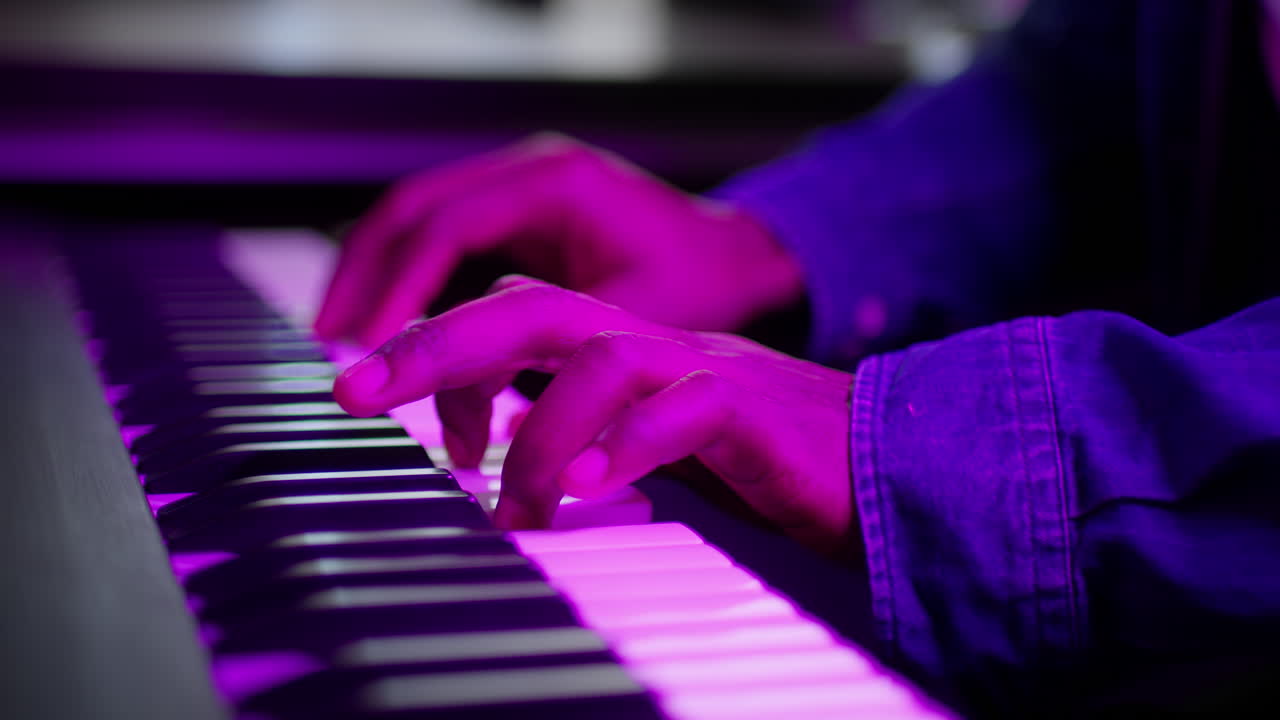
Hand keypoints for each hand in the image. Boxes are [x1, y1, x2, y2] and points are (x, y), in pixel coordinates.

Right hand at [314, 134, 804, 347]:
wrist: (748, 261)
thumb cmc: (709, 284)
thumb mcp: (644, 321)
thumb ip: (567, 357)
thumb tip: (494, 418)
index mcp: (554, 183)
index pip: (446, 229)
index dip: (401, 293)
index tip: (371, 351)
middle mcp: (527, 177)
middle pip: (412, 216)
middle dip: (365, 283)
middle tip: (335, 348)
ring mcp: (520, 197)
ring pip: (419, 231)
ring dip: (381, 288)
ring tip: (356, 353)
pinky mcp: (520, 225)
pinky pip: (447, 252)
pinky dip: (418, 296)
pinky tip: (408, 349)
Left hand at [333, 278, 854, 552]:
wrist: (880, 458)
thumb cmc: (764, 460)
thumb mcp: (654, 446)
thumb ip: (592, 442)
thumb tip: (519, 475)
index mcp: (624, 348)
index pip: (512, 318)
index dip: (435, 345)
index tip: (364, 390)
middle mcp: (654, 344)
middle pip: (532, 311)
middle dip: (436, 346)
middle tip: (358, 389)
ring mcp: (702, 369)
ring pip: (601, 359)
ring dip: (539, 436)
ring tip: (518, 510)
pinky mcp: (750, 411)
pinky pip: (681, 411)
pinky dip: (626, 445)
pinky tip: (588, 488)